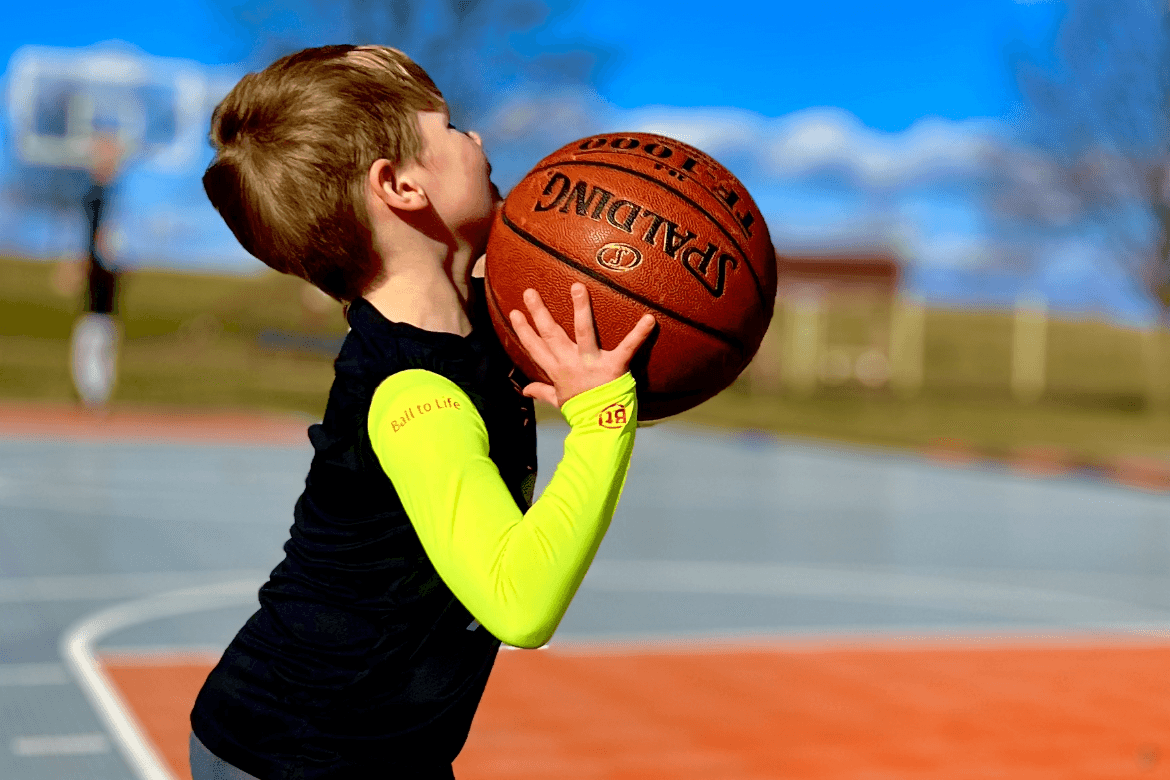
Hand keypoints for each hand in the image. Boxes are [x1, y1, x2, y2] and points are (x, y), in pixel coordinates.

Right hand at [509, 283, 655, 407]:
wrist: (600, 427)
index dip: (523, 330)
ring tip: (578, 287)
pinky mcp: (615, 366)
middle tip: (529, 291)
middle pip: (552, 334)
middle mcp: (571, 363)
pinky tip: (649, 319)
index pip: (535, 347)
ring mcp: (592, 363)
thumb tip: (525, 389)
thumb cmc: (581, 411)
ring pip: (583, 331)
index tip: (513, 312)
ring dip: (580, 309)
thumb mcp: (558, 401)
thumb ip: (542, 391)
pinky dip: (639, 334)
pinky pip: (628, 347)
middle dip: (539, 312)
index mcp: (557, 370)